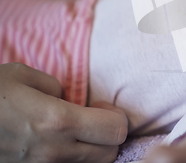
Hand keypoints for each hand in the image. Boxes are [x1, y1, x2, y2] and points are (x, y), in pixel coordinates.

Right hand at [0, 63, 127, 162]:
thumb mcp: (23, 77)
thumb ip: (57, 88)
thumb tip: (70, 102)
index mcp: (58, 122)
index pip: (116, 131)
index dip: (117, 118)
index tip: (104, 108)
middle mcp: (54, 152)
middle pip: (109, 154)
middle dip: (109, 137)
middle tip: (94, 120)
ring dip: (92, 150)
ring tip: (75, 132)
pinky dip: (72, 160)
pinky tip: (58, 144)